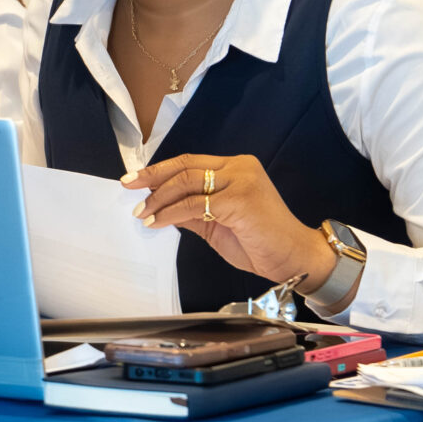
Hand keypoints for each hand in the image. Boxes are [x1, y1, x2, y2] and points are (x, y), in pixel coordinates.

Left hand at [123, 152, 334, 289]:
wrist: (293, 258)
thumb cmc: (259, 243)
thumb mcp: (216, 223)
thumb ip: (192, 211)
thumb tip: (160, 206)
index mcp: (236, 167)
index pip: (190, 162)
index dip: (160, 170)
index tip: (134, 179)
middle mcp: (239, 167)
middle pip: (186, 167)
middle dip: (152, 178)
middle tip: (129, 188)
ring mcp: (241, 181)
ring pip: (187, 183)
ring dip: (159, 199)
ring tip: (143, 213)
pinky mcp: (240, 199)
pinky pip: (194, 204)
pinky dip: (171, 213)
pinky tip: (158, 222)